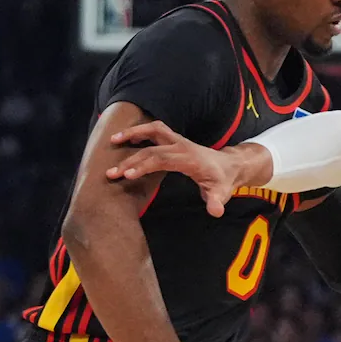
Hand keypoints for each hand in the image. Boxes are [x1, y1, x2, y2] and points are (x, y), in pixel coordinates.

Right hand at [106, 122, 268, 216]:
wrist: (229, 165)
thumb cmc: (222, 180)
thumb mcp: (221, 192)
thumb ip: (217, 201)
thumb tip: (216, 211)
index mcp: (189, 158)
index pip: (162, 159)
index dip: (144, 165)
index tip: (127, 175)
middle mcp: (182, 146)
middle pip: (151, 149)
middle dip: (130, 160)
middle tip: (111, 173)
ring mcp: (177, 140)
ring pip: (153, 129)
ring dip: (133, 133)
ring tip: (112, 140)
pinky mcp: (174, 139)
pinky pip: (154, 130)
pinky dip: (139, 131)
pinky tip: (125, 138)